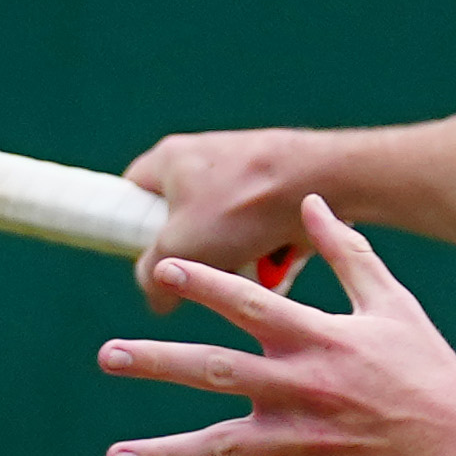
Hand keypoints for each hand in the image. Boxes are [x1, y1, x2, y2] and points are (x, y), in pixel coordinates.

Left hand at [99, 200, 455, 455]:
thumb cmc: (426, 369)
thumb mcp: (391, 303)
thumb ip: (347, 252)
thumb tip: (315, 201)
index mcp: (320, 339)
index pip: (251, 305)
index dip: (206, 284)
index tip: (164, 268)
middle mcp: (302, 386)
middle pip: (217, 370)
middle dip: (159, 361)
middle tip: (108, 355)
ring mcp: (302, 438)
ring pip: (220, 444)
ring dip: (164, 452)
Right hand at [120, 129, 316, 291]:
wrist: (322, 179)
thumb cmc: (242, 207)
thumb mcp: (178, 251)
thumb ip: (151, 275)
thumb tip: (156, 299)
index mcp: (169, 159)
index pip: (132, 194)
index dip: (133, 229)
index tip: (149, 260)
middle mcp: (206, 157)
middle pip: (184, 221)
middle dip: (198, 256)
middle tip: (206, 275)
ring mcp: (246, 170)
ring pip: (228, 232)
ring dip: (240, 260)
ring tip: (254, 270)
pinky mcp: (281, 186)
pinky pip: (264, 228)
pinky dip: (272, 249)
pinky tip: (284, 259)